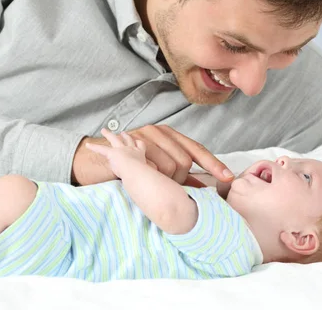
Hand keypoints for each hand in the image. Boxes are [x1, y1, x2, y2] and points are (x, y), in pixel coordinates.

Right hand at [72, 124, 233, 186]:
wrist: (94, 159)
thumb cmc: (127, 166)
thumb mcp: (157, 169)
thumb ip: (178, 175)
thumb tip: (202, 190)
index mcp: (171, 136)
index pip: (197, 150)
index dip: (214, 164)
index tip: (228, 178)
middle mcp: (161, 131)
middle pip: (185, 162)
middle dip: (178, 180)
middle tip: (160, 183)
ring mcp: (147, 135)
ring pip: (171, 166)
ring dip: (162, 179)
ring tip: (146, 177)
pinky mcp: (133, 142)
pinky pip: (154, 166)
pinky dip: (150, 175)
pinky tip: (142, 174)